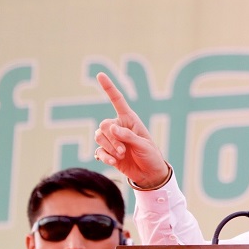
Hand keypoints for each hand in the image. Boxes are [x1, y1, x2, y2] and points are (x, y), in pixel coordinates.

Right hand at [94, 72, 169, 187]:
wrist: (149, 173)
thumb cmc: (150, 155)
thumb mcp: (144, 145)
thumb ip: (129, 136)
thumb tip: (112, 129)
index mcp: (129, 120)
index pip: (117, 101)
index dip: (109, 88)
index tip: (100, 75)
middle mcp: (118, 127)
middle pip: (103, 125)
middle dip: (111, 138)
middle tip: (123, 150)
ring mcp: (112, 140)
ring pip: (98, 136)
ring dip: (109, 147)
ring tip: (121, 155)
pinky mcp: (107, 152)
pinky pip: (98, 150)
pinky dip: (104, 156)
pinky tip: (112, 162)